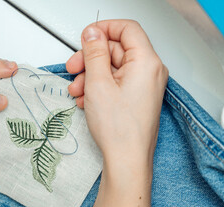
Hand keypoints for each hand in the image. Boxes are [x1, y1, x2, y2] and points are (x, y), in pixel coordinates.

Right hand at [67, 20, 167, 166]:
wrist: (126, 160)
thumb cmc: (119, 129)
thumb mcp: (98, 83)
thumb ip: (94, 53)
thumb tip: (92, 33)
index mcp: (146, 62)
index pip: (127, 29)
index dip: (103, 29)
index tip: (86, 37)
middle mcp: (149, 72)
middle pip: (116, 50)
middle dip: (90, 59)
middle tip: (74, 68)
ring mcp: (143, 85)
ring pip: (112, 68)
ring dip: (90, 76)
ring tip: (78, 91)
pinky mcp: (136, 97)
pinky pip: (115, 83)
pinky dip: (98, 87)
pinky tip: (86, 100)